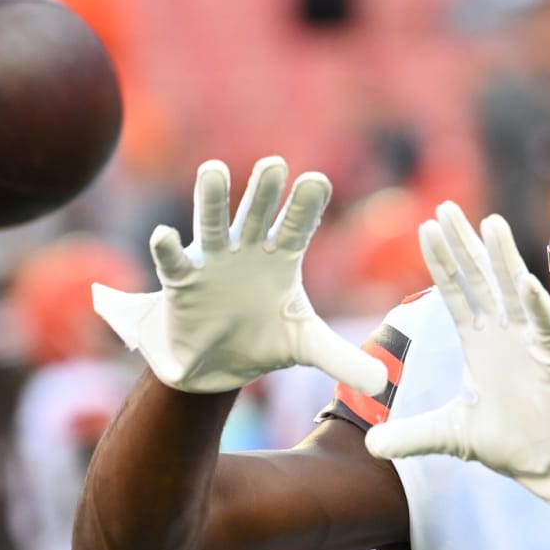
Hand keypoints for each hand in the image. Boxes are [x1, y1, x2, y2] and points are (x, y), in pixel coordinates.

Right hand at [92, 157, 388, 394]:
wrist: (217, 365)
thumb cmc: (264, 341)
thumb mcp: (305, 346)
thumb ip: (341, 358)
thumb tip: (384, 384)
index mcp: (281, 259)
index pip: (296, 227)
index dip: (305, 207)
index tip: (318, 180)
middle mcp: (247, 251)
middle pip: (257, 214)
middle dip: (264, 192)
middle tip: (275, 165)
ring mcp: (212, 262)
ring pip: (212, 225)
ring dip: (213, 199)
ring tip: (214, 171)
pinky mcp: (181, 282)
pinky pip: (173, 262)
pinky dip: (167, 249)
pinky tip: (165, 235)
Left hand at [365, 202, 549, 503]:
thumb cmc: (514, 443)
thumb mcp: (451, 436)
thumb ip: (411, 435)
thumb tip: (369, 445)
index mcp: (480, 344)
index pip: (456, 294)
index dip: (441, 262)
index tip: (425, 227)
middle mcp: (505, 336)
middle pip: (481, 280)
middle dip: (463, 244)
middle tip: (446, 206)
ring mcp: (531, 345)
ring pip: (515, 292)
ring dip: (503, 259)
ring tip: (490, 223)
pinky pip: (547, 330)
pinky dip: (537, 308)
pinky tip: (525, 283)